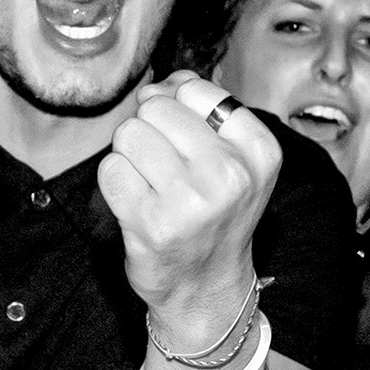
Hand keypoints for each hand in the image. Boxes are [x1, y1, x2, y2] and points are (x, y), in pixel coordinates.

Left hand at [100, 73, 284, 356]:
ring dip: (130, 155)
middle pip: (156, 107)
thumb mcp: (232, 156)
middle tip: (165, 166)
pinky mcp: (151, 224)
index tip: (187, 140)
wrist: (205, 285)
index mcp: (259, 152)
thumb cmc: (213, 211)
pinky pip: (110, 168)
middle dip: (150, 129)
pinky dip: (115, 181)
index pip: (195, 90)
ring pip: (129, 134)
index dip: (178, 107)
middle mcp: (231, 175)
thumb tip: (158, 84)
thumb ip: (199, 105)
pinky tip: (137, 203)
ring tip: (152, 185)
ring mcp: (190, 202)